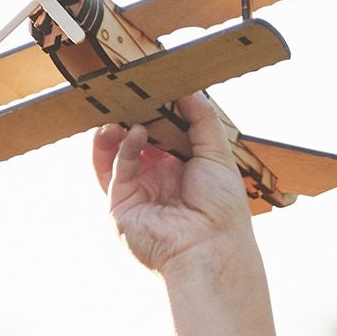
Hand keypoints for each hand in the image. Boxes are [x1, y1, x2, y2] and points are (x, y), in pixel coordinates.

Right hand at [91, 94, 252, 275]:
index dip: (155, 110)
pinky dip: (122, 148)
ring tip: (124, 108)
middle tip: (130, 88)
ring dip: (117, 129)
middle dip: (131, 115)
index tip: (151, 85)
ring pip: (116, 153)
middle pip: (135, 139)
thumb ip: (203, 120)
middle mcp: (157, 181)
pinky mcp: (121, 206)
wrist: (210, 250)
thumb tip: (190, 89)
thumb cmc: (222, 210)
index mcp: (182, 170)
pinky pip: (114, 170)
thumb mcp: (217, 156)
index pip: (162, 133)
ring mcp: (138, 193)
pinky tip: (135, 133)